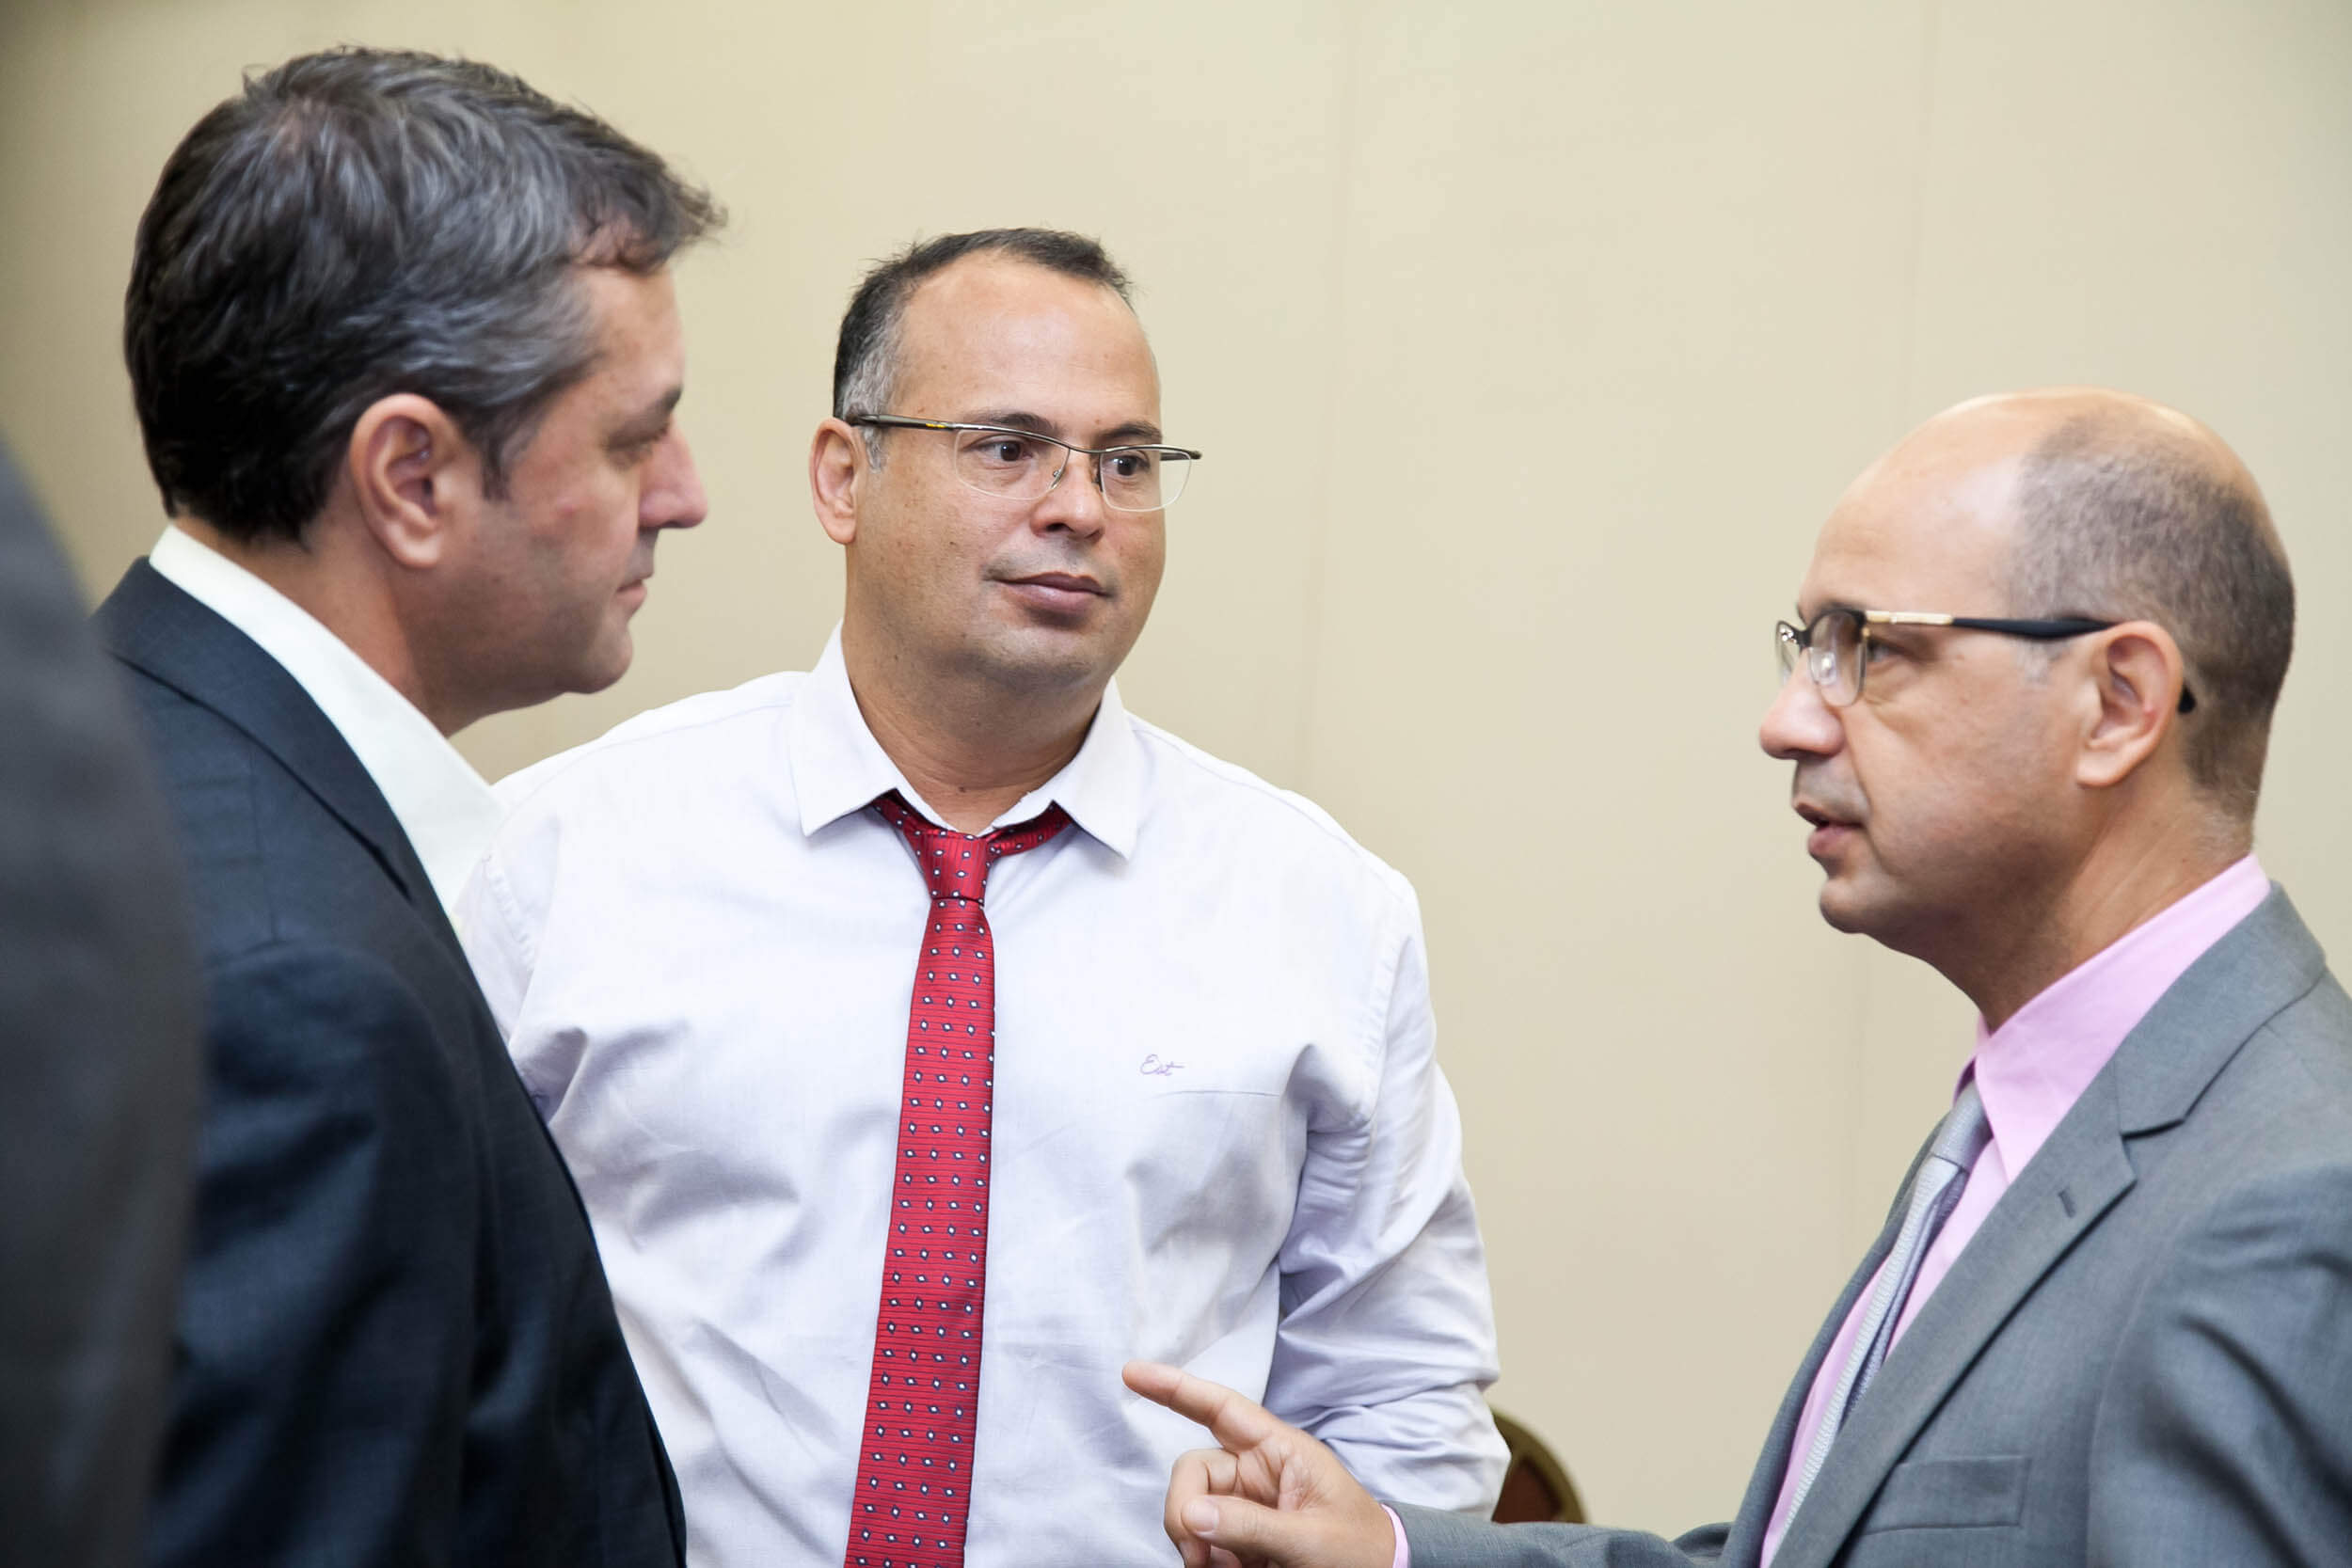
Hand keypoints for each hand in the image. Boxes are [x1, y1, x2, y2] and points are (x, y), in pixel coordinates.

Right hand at [1122, 1360, 1398, 1567]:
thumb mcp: (1311, 1538)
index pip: (1220, 1409)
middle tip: (1198, 1557)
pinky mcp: (1237, 1540)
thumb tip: (1190, 1514)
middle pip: (1192, 1472)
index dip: (1175, 1387)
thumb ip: (1251, 1525)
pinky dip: (1205, 1561)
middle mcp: (1255, 1473)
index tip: (1131, 1373)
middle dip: (1184, 1511)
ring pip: (1189, 1511)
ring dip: (1195, 1544)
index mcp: (1280, 1452)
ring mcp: (1244, 1507)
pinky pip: (1200, 1542)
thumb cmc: (1361, 1551)